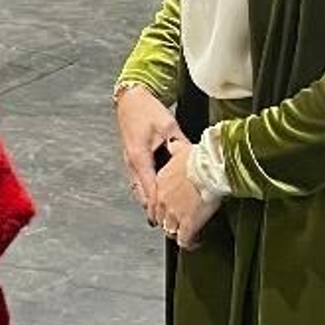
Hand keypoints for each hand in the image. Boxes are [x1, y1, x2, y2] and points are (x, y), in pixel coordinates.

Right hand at [115, 82, 181, 216]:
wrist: (130, 99)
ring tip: (161, 219)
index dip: (158, 205)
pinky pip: (139, 182)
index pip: (150, 188)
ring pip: (139, 190)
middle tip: (166, 225)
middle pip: (142, 194)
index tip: (166, 219)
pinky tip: (156, 198)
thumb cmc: (146, 109)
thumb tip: (195, 159)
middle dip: (154, 210)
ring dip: (150, 203)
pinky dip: (147, 192)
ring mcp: (130, 162)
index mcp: (140, 156)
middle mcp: (132, 163)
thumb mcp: (168, 125)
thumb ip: (180, 145)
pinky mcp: (133, 160)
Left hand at [151, 145, 221, 250]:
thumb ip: (174, 149)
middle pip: (160, 218)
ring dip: (179, 233)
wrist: (210, 169)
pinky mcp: (187, 224)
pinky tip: (196, 241)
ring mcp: (173, 213)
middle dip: (170, 221)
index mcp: (160, 182)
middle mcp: (162, 199)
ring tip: (189, 234)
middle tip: (181, 223)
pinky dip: (189, 243)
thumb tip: (172, 144)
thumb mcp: (182, 149)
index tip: (172, 209)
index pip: (156, 200)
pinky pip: (184, 240)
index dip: (164, 206)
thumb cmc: (200, 159)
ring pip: (170, 231)